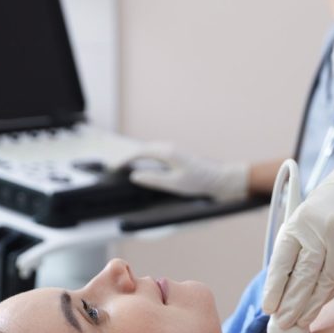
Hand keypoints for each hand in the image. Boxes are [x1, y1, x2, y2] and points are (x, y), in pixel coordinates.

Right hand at [121, 142, 249, 201]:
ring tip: (124, 166)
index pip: (139, 152)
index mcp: (167, 153)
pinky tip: (143, 166)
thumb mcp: (174, 184)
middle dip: (127, 157)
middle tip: (114, 167)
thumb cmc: (200, 182)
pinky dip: (145, 158)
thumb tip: (135, 176)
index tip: (114, 167)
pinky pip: (156, 153)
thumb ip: (153, 179)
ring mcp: (174, 151)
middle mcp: (169, 148)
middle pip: (142, 149)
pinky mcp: (177, 156)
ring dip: (136, 156)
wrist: (219, 179)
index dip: (124, 160)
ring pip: (149, 150)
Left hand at [262, 138, 333, 328]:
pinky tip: (320, 304)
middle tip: (284, 323)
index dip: (275, 287)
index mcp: (300, 222)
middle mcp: (322, 230)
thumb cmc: (325, 207)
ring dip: (313, 305)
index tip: (269, 308)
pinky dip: (330, 294)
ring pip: (327, 281)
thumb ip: (293, 249)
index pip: (284, 260)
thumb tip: (280, 289)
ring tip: (301, 320)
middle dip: (293, 304)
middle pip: (305, 275)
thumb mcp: (302, 219)